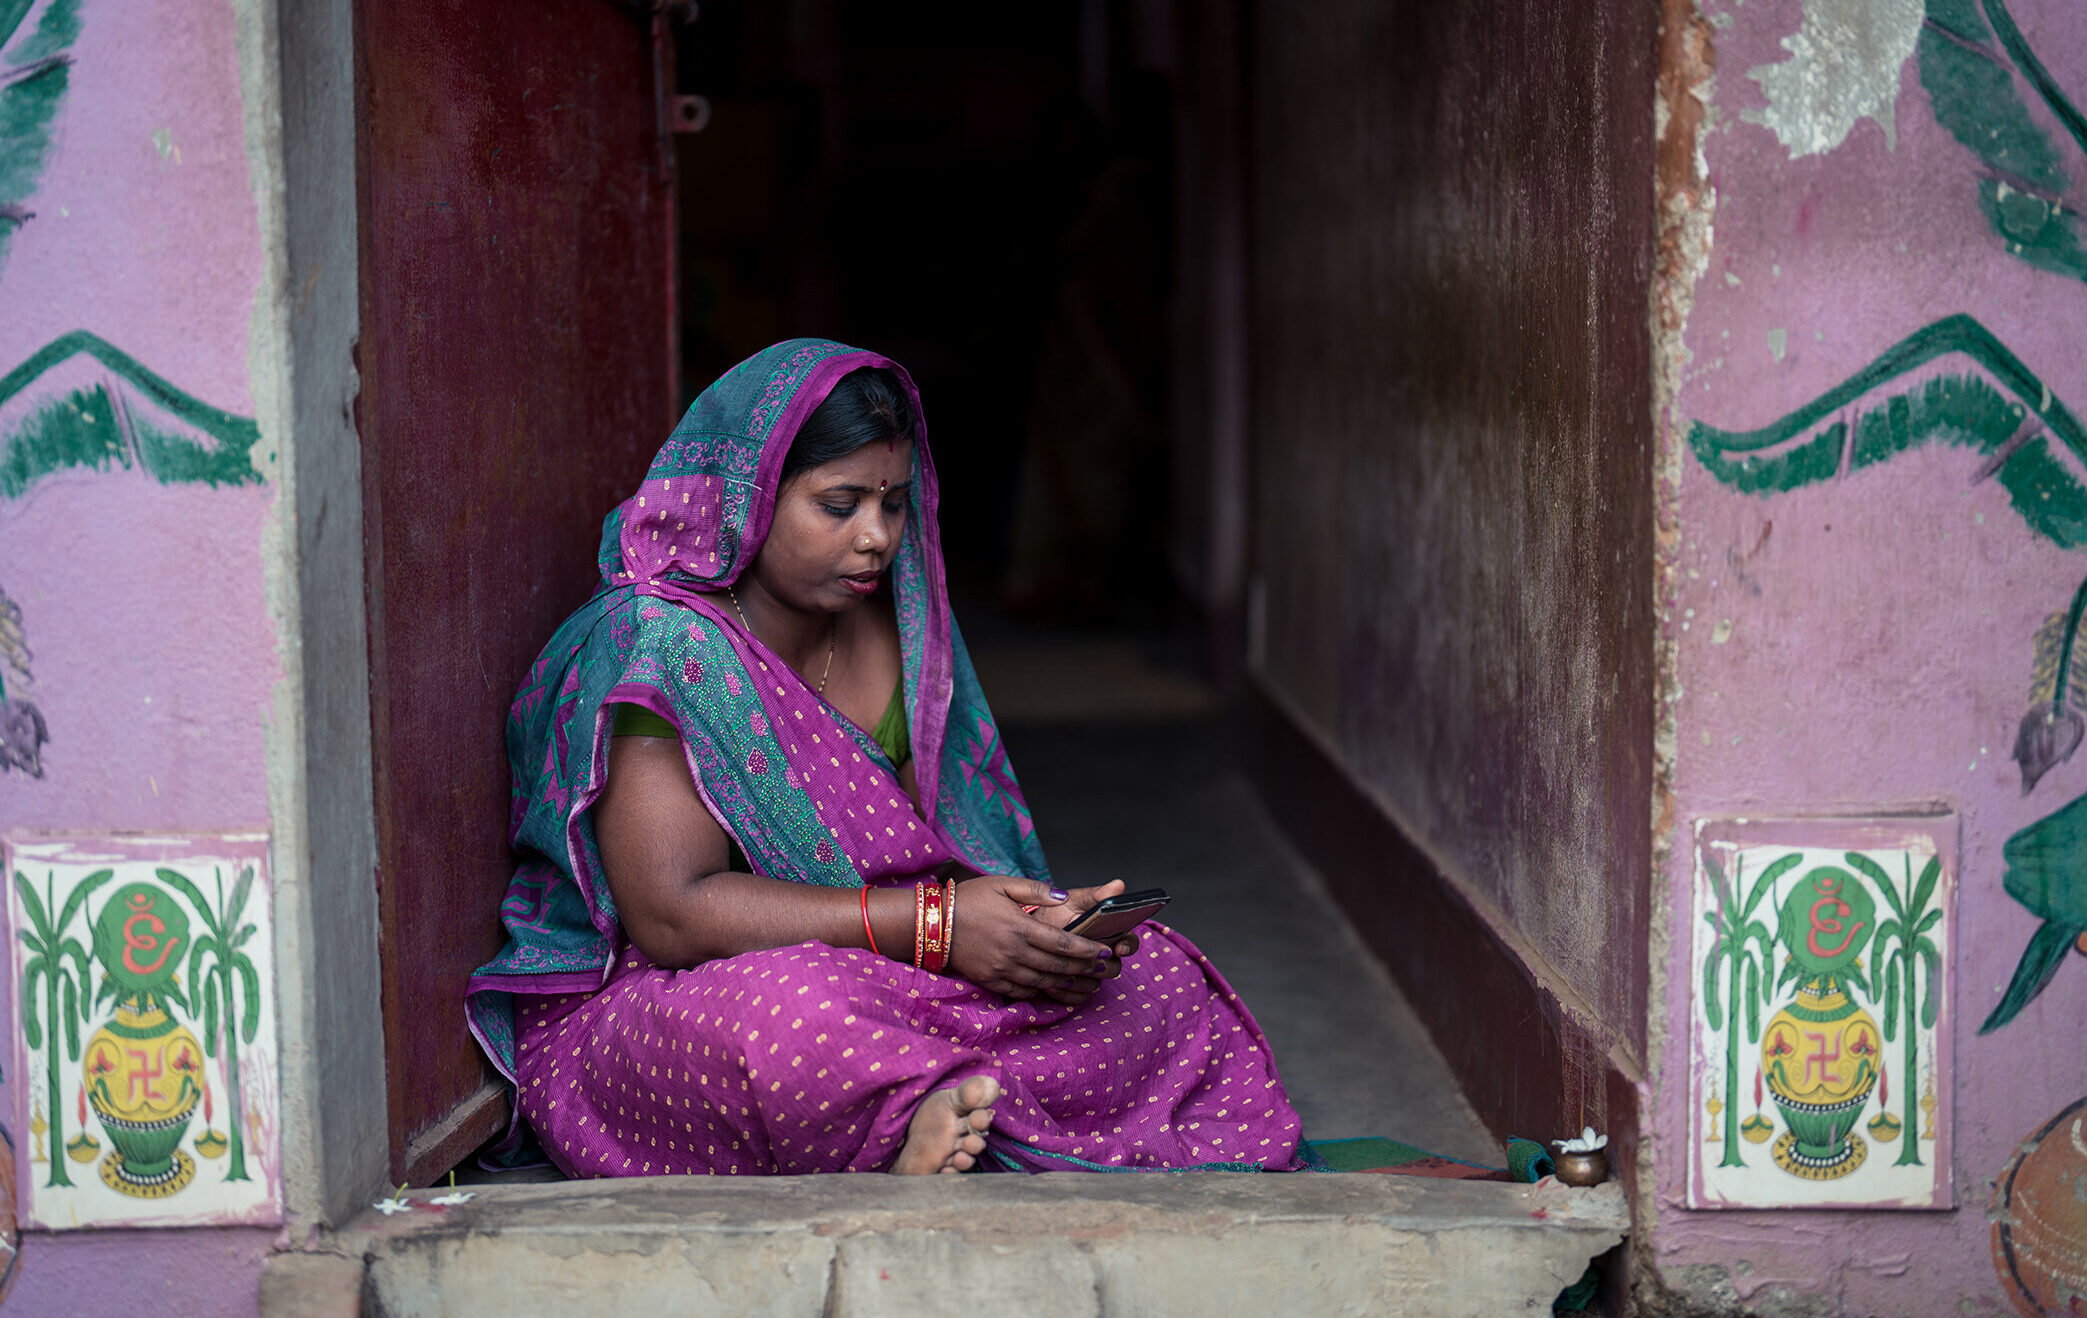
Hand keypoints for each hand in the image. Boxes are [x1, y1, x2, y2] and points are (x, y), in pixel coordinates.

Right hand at [947, 875, 1119, 1004]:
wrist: (932, 923)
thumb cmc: (969, 899)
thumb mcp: (1002, 884)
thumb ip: (1035, 890)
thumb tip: (1063, 896)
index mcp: (1020, 927)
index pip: (1063, 943)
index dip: (1087, 949)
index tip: (1105, 950)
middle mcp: (1014, 952)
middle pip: (1058, 966)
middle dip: (1085, 968)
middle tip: (1103, 968)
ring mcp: (1002, 969)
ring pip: (1044, 982)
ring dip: (1067, 982)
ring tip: (1084, 980)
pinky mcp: (991, 981)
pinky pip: (1023, 991)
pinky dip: (1041, 991)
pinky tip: (1052, 987)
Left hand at [1030, 880, 1141, 1002]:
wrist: (1030, 932)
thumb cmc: (1055, 913)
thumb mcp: (1073, 900)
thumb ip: (1096, 895)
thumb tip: (1118, 885)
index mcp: (1109, 935)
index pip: (1130, 943)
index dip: (1128, 946)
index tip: (1119, 946)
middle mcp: (1102, 957)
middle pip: (1114, 969)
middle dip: (1101, 967)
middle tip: (1087, 961)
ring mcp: (1089, 975)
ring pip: (1095, 985)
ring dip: (1080, 980)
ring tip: (1063, 971)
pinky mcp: (1074, 990)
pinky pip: (1077, 998)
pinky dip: (1065, 993)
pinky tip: (1050, 983)